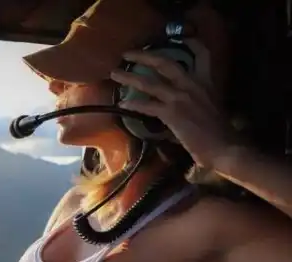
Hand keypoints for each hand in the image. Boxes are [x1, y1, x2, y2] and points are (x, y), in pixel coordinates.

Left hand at [109, 39, 239, 169]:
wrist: (223, 146)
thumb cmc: (217, 130)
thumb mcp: (210, 105)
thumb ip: (194, 97)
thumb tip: (176, 100)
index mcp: (206, 81)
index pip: (202, 54)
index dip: (190, 43)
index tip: (176, 38)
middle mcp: (192, 84)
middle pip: (165, 63)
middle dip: (144, 56)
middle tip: (127, 54)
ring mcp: (180, 98)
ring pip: (149, 83)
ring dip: (129, 77)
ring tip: (115, 74)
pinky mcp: (171, 113)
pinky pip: (147, 105)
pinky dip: (133, 103)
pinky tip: (122, 103)